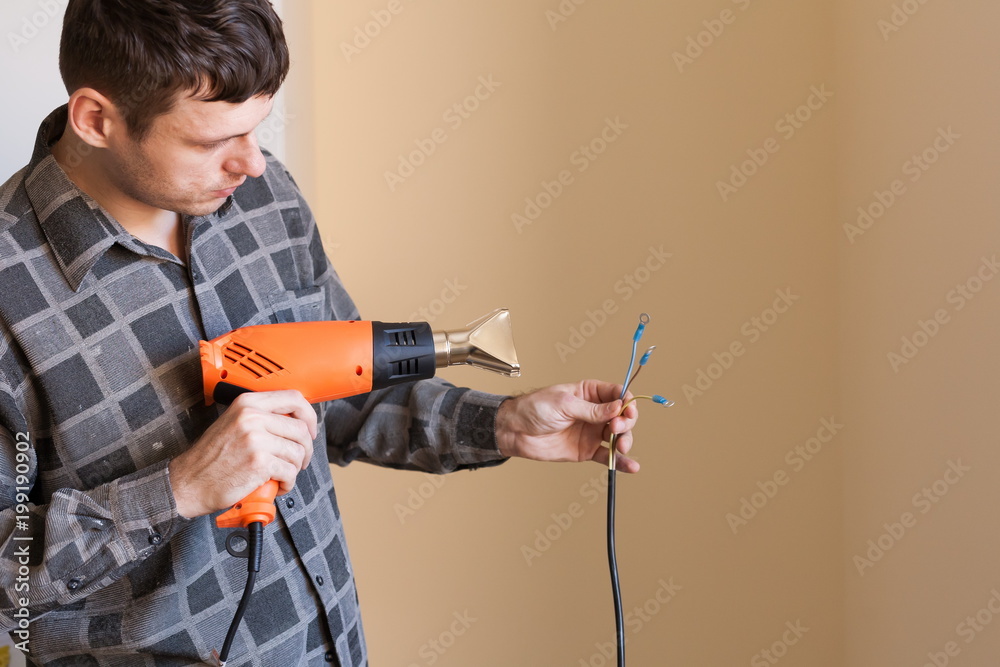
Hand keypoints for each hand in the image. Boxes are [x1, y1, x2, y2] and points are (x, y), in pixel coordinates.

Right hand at [168, 391, 317, 517]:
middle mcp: (252, 417)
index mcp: (248, 403)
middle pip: (300, 429)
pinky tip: (276, 485)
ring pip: (298, 452)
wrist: (189, 482)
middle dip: (305, 449)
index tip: (309, 430)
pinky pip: (290, 472)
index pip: (294, 398)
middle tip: (298, 461)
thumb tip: (294, 420)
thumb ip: (261, 416)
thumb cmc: (211, 457)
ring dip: (295, 468)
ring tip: (282, 475)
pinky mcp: (259, 463)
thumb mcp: (234, 423)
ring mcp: (256, 440)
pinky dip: (287, 483)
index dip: (308, 416)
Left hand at [495, 380, 639, 472]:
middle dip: (625, 422)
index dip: (627, 402)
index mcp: (589, 393)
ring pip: (618, 436)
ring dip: (625, 441)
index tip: (627, 411)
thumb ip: (591, 410)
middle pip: (622, 416)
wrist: (515, 431)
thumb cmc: (534, 408)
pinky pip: (607, 456)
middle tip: (615, 428)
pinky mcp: (587, 451)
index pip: (617, 394)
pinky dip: (620, 462)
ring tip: (620, 446)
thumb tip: (617, 408)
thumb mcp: (563, 404)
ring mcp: (592, 432)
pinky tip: (631, 466)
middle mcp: (594, 412)